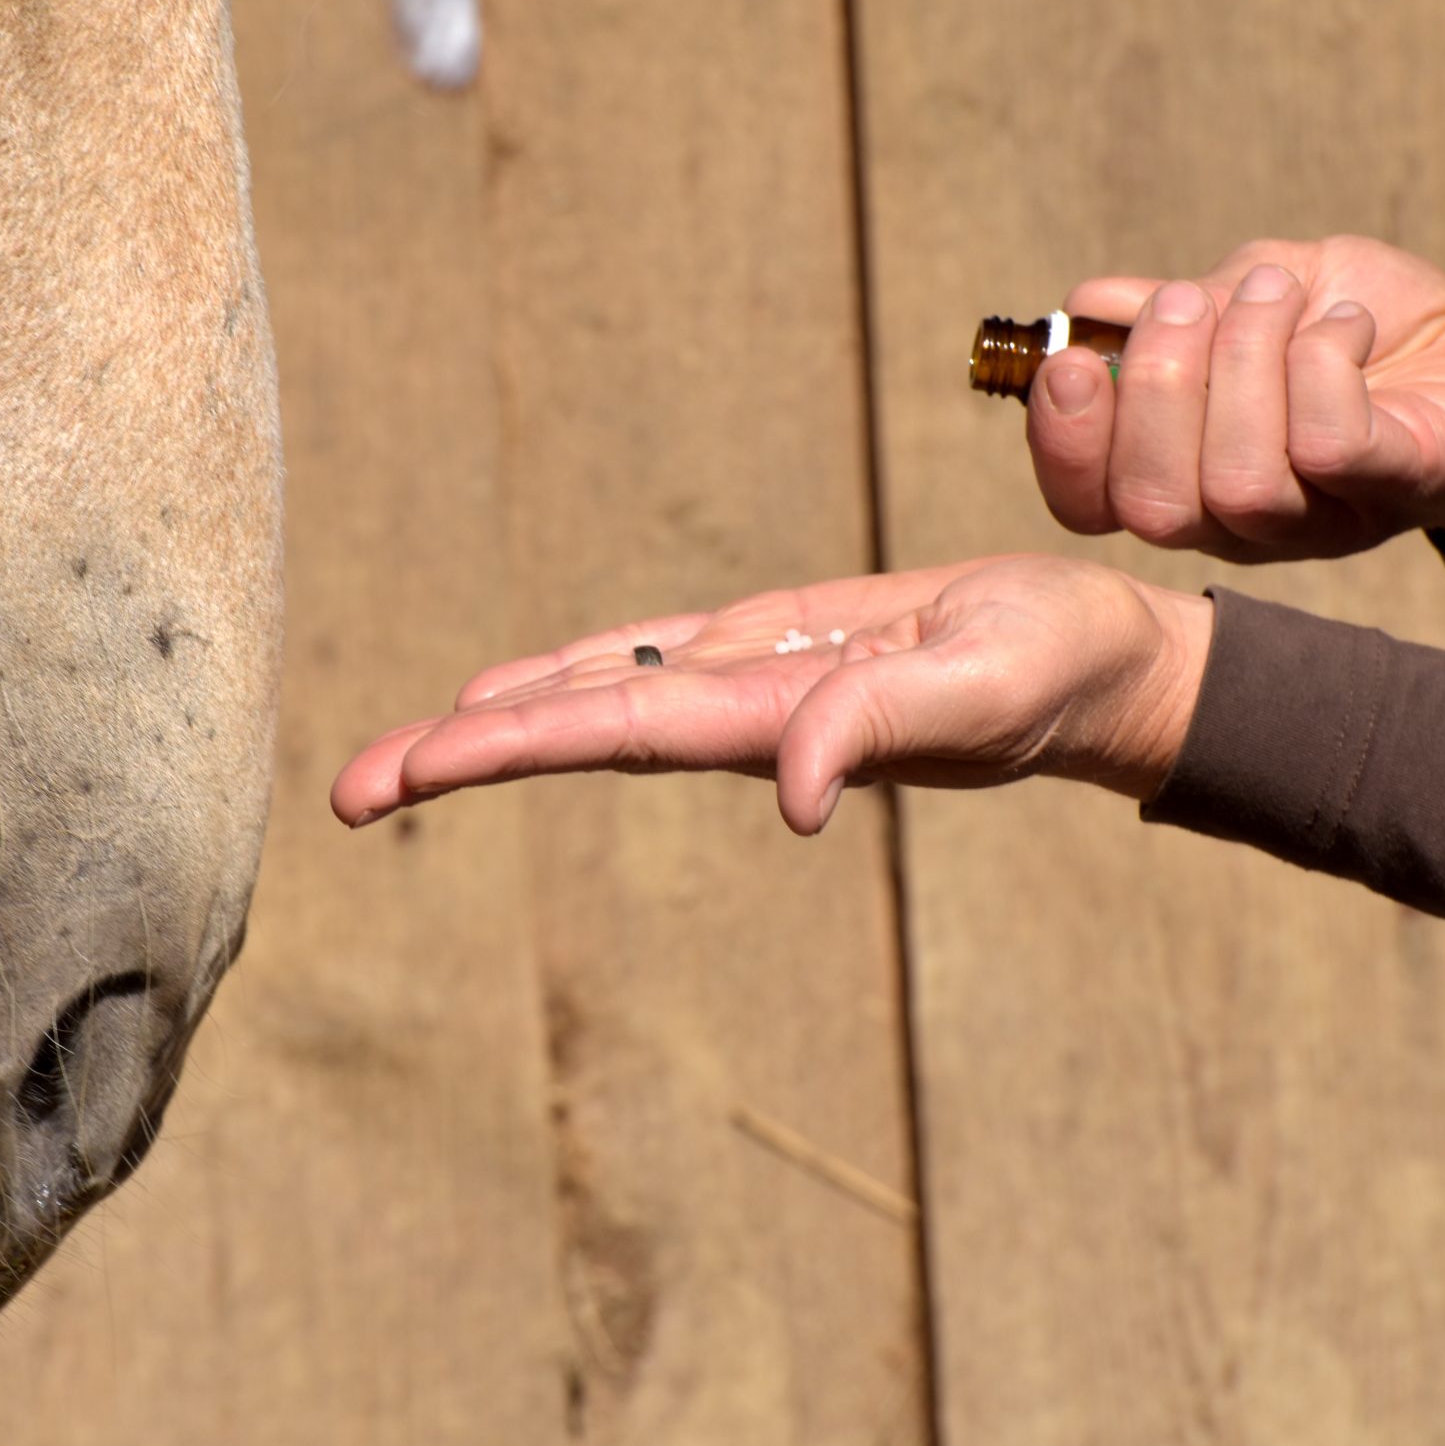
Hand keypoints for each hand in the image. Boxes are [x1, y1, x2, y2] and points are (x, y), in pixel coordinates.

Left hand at [330, 556, 1212, 832]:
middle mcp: (741, 713)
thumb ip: (881, 726)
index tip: (409, 773)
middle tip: (346, 793)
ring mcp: (753, 682)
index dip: (503, 747)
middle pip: (573, 728)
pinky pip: (654, 659)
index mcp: (772, 723)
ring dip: (498, 724)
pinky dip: (576, 671)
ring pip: (600, 696)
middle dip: (459, 756)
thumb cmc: (1055, 671)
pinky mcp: (778, 645)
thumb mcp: (980, 685)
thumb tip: (791, 800)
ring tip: (396, 759)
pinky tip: (516, 689)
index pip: (610, 731)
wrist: (1097, 662)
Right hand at [1025, 236, 1444, 588]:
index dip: (1062, 442)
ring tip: (1280, 293)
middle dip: (1157, 387)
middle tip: (1194, 300)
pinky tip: (1342, 327)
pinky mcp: (1400, 485)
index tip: (1070, 359)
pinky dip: (1317, 363)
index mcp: (1185, 475)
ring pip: (1236, 480)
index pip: (1086, 501)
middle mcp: (1241, 519)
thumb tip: (1088, 306)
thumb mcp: (1254, 295)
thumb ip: (1171, 308)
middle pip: (1150, 502)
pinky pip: (1328, 446)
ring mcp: (1321, 516)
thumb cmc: (1371, 333)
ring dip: (1244, 359)